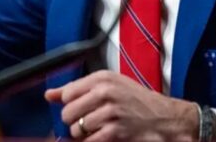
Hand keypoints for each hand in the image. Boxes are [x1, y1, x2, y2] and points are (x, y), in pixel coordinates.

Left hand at [45, 70, 197, 140]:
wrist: (166, 118)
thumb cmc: (137, 101)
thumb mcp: (110, 86)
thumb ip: (77, 89)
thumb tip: (49, 95)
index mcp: (102, 78)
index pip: (68, 93)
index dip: (70, 105)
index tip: (80, 109)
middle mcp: (105, 92)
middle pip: (68, 112)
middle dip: (74, 122)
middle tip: (88, 122)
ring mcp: (110, 111)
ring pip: (76, 129)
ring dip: (83, 135)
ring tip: (98, 130)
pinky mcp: (115, 131)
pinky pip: (89, 141)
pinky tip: (103, 137)